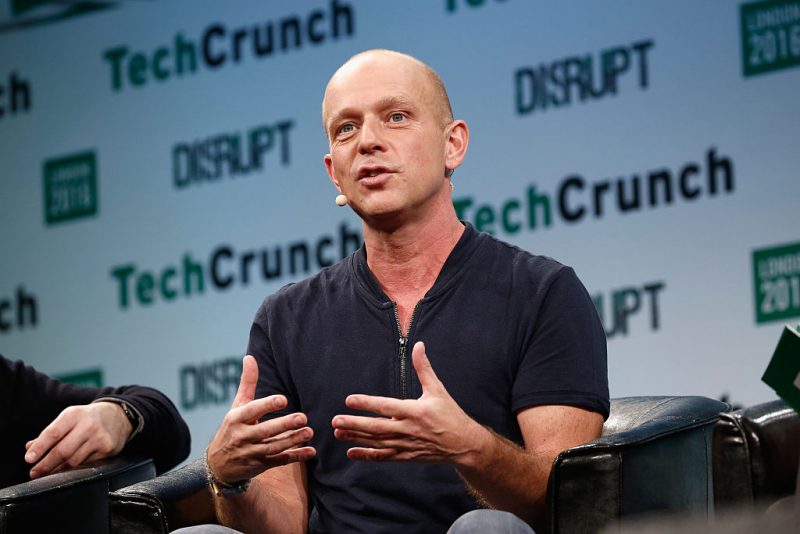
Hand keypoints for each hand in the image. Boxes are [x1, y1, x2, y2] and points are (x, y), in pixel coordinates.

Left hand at [25, 401, 131, 478]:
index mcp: (74, 415)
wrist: (119, 415)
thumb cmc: (88, 418)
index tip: (29, 459)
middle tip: (34, 472)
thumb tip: (30, 448)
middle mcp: (88, 425)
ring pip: (74, 461)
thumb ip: (51, 433)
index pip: (53, 433)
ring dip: (58, 470)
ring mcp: (99, 438)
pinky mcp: (108, 449)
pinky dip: (74, 470)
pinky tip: (67, 472)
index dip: (39, 447)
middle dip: (46, 464)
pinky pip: (86, 465)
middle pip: (62, 451)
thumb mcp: (69, 418)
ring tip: (48, 474)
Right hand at [206, 355, 315, 483]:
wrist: (218, 464)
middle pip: (265, 431)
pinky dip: (295, 457)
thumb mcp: (237, 406)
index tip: (283, 399)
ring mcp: (251, 453)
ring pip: (273, 447)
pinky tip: (311, 451)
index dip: (267, 405)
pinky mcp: (260, 466)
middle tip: (303, 417)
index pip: (252, 410)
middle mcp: (242, 436)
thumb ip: (247, 383)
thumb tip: (249, 357)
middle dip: (284, 425)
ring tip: (309, 432)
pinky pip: (279, 461)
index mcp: (236, 418)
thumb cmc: (232, 428)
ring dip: (293, 440)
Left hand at [332, 341, 487, 463]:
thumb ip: (424, 368)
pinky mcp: (406, 456)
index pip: (386, 406)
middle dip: (355, 424)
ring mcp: (407, 445)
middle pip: (377, 427)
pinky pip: (383, 456)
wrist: (463, 444)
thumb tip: (418, 345)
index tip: (349, 400)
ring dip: (356, 437)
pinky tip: (351, 452)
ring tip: (338, 431)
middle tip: (336, 420)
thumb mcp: (438, 389)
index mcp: (416, 411)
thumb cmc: (450, 414)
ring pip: (377, 442)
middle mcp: (409, 429)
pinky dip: (367, 455)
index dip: (367, 403)